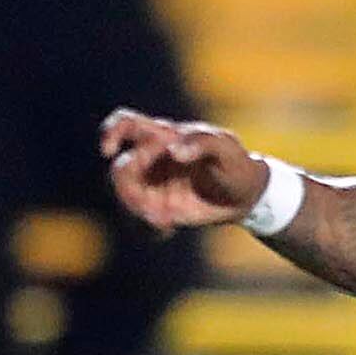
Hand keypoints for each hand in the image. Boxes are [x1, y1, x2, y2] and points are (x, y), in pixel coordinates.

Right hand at [101, 108, 263, 230]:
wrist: (247, 196)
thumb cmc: (236, 163)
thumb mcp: (227, 148)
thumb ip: (203, 142)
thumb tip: (174, 151)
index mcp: (163, 136)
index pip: (126, 124)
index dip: (110, 133)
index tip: (108, 152)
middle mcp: (151, 159)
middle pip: (121, 169)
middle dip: (130, 188)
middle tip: (154, 204)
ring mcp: (152, 185)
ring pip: (126, 195)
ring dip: (137, 211)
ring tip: (164, 221)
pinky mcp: (158, 208)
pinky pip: (139, 219)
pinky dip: (147, 227)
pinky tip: (168, 230)